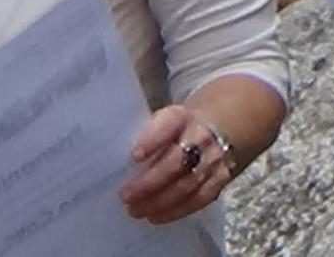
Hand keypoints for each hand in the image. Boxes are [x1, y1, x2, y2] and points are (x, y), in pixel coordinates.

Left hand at [119, 106, 234, 224]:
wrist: (217, 129)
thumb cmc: (177, 128)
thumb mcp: (162, 120)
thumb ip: (145, 134)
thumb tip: (113, 157)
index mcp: (181, 117)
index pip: (168, 124)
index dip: (151, 140)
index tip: (132, 157)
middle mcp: (200, 137)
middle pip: (176, 161)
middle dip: (149, 182)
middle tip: (125, 196)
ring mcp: (212, 160)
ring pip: (186, 184)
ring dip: (158, 201)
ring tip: (135, 210)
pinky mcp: (220, 180)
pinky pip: (198, 199)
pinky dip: (175, 211)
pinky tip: (155, 216)